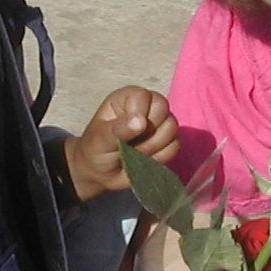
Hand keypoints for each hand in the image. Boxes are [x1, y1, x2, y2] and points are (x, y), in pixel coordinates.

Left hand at [65, 86, 179, 202]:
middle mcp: (145, 106)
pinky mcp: (167, 141)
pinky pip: (175, 147)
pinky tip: (144, 159)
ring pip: (172, 129)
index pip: (145, 96)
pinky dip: (160, 157)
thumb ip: (118, 129)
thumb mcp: (100, 139)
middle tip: (130, 144)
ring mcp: (158, 123)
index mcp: (127, 98)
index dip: (139, 114)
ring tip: (135, 153)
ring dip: (152, 147)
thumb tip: (140, 121)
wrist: (101, 174)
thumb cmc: (95, 150)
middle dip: (147, 133)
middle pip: (163, 109)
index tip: (125, 130)